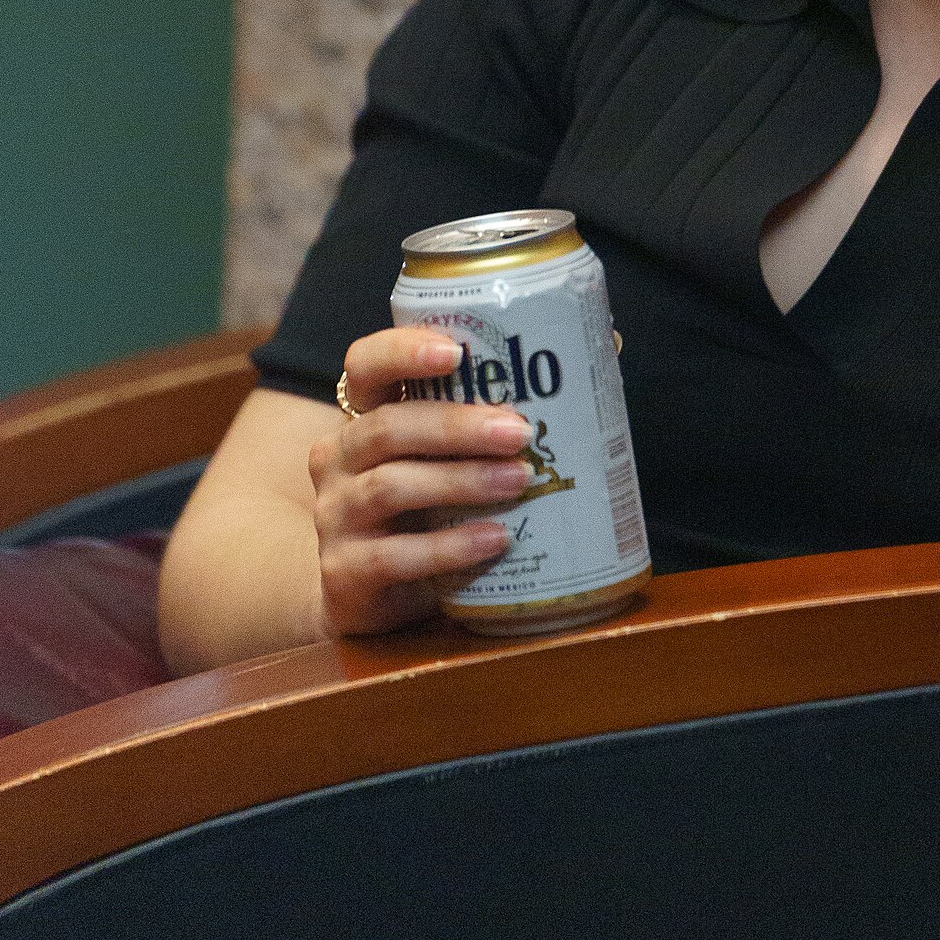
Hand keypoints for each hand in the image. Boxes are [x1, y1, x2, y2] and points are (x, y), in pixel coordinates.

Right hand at [306, 324, 534, 635]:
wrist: (363, 592)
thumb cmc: (421, 507)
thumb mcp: (443, 458)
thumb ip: (495, 412)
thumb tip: (604, 347)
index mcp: (364, 415)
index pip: (366, 364)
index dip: (402, 351)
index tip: (456, 351)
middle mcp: (337, 458)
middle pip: (387, 428)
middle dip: (456, 426)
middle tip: (518, 431)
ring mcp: (335, 517)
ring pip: (391, 487)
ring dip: (461, 481)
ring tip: (519, 481)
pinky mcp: (345, 574)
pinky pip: (395, 557)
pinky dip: (449, 547)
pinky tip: (495, 540)